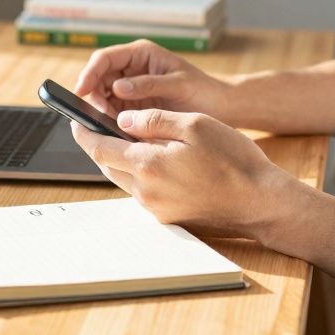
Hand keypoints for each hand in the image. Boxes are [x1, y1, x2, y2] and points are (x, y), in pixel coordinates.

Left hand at [69, 108, 296, 238]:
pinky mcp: (168, 217)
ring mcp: (156, 208)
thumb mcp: (195, 125)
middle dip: (99, 144)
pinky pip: (142, 190)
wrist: (259, 202)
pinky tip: (155, 158)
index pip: (99, 147)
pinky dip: (139, 172)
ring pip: (124, 178)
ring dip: (120, 158)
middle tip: (98, 123)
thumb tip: (123, 119)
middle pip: (107, 165)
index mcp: (148, 165)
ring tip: (128, 137)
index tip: (74, 118)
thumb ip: (154, 120)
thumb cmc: (233, 161)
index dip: (82, 131)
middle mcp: (146, 191)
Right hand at [73, 40, 231, 120]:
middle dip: (92, 95)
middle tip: (95, 114)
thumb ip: (148, 84)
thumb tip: (118, 87)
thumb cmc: (203, 90)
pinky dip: (109, 120)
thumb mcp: (178, 84)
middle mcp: (132, 69)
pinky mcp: (133, 106)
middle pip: (99, 78)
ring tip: (105, 124)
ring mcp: (131, 88)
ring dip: (100, 109)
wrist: (219, 108)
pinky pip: (113, 111)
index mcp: (141, 54)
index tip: (81, 90)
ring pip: (102, 97)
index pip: (105, 58)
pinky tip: (113, 130)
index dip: (90, 73)